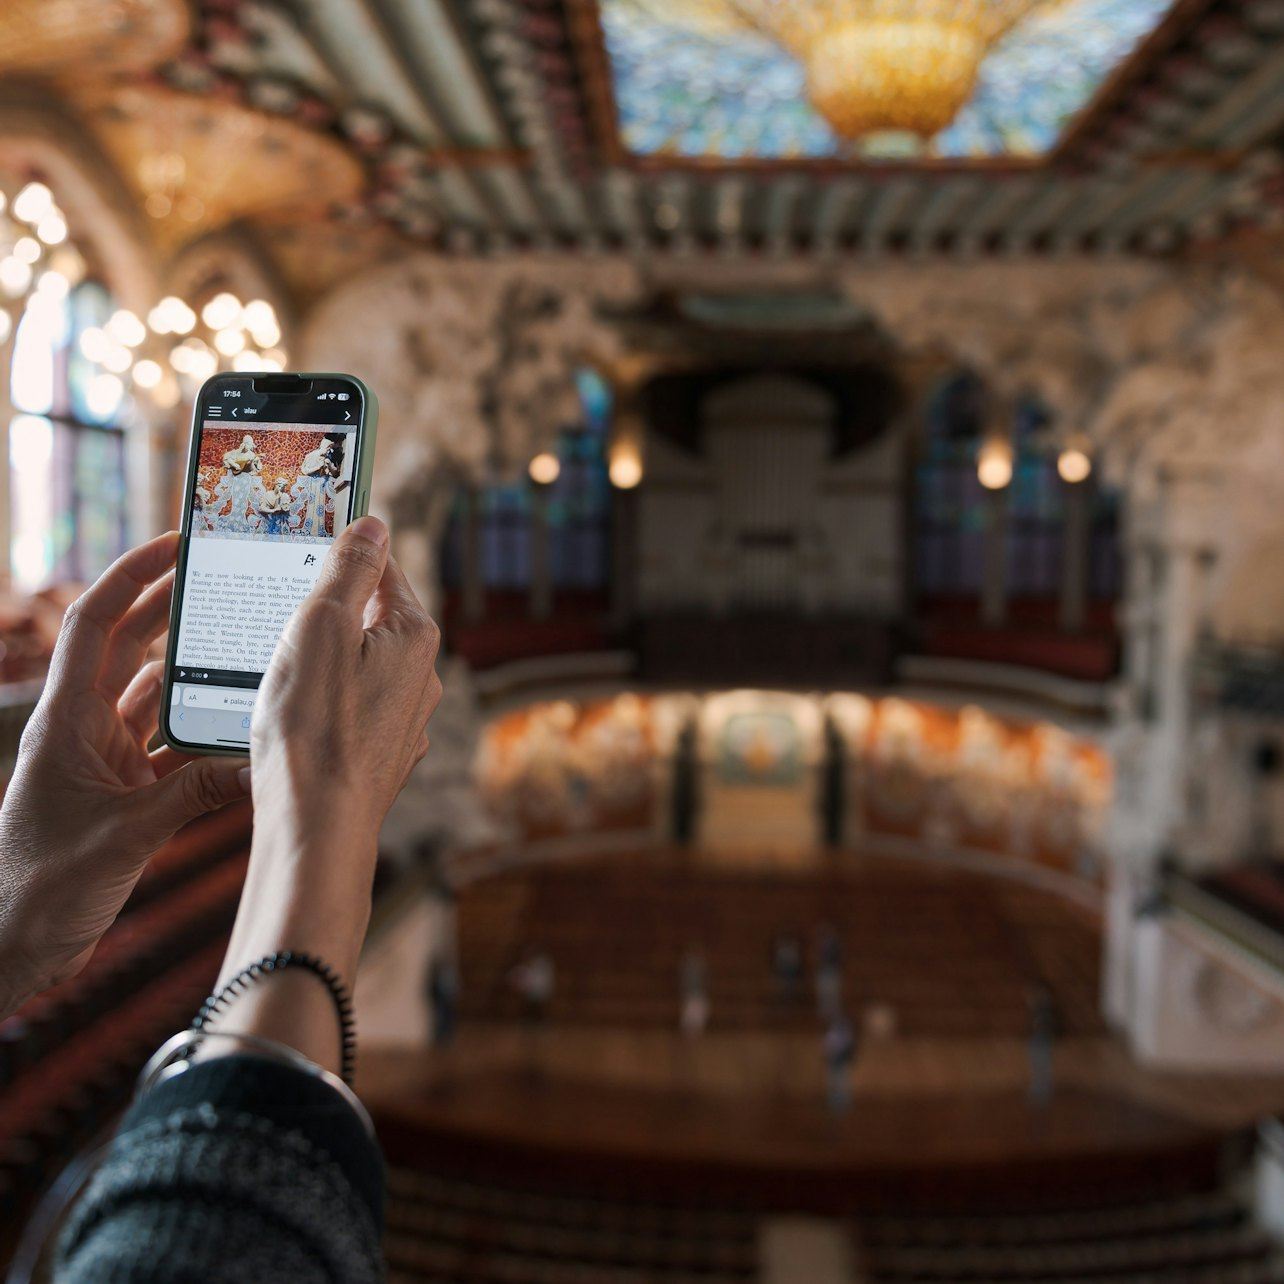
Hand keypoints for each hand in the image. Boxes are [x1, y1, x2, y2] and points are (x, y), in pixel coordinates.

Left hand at [0, 533, 249, 1017]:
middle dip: (171, 611)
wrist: (12, 947)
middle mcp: (85, 731)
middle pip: (130, 649)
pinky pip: (173, 749)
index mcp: (67, 721)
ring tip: (242, 645)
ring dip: (192, 672)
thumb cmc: (39, 888)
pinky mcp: (126, 793)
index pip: (96, 626)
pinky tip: (240, 728)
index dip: (133, 578)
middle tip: (222, 582)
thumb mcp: (124, 836)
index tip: (175, 546)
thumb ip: (192, 795)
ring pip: (154, 698)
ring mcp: (106, 761)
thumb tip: (257, 765)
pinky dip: (203, 736)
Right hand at [212, 516, 441, 1070]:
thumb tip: (374, 523)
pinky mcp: (382, 755)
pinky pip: (350, 710)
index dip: (342, 555)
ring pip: (358, 668)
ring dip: (321, 661)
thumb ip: (349, 570)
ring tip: (276, 671)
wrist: (316, 828)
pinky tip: (290, 717)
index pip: (382, 571)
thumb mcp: (320, 626)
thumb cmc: (313, 726)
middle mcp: (422, 677)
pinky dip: (322, 703)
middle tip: (277, 613)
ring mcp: (405, 720)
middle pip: (370, 620)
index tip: (307, 545)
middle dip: (326, 613)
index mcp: (415, 635)